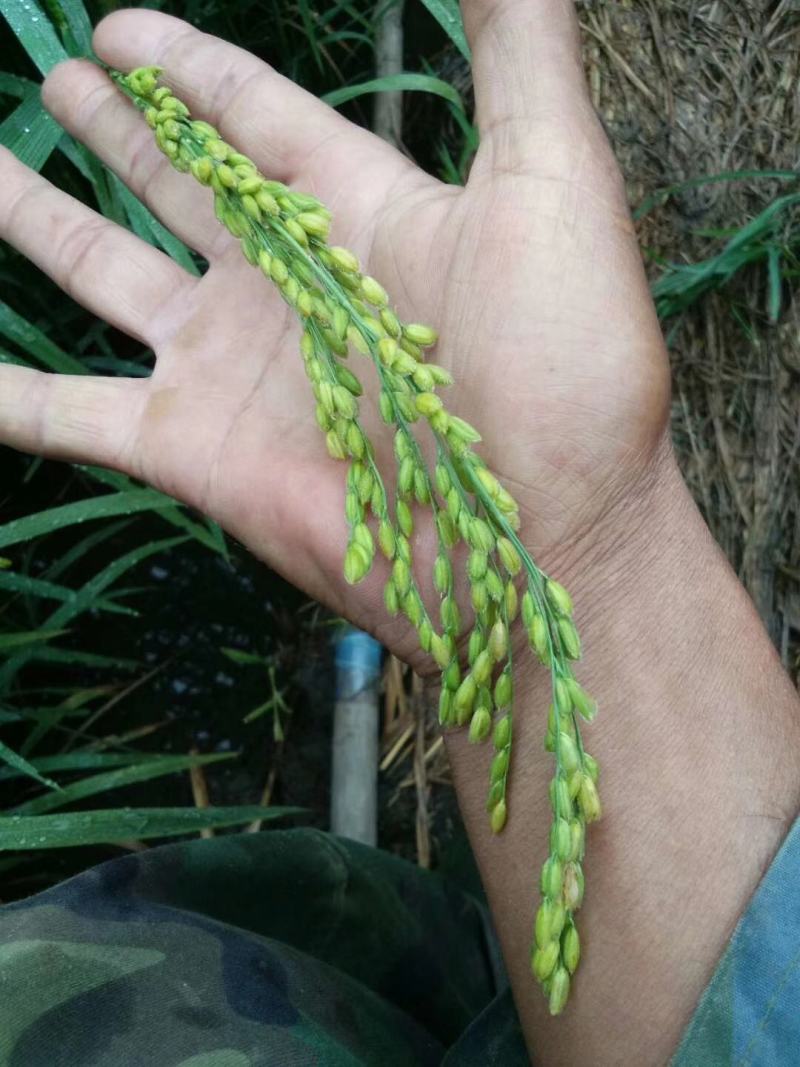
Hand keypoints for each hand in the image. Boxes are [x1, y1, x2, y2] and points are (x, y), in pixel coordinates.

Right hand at [0, 2, 668, 670]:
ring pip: (102, 274)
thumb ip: (520, 54)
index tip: (120, 23)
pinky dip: (16, 398)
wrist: (538, 543)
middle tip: (57, 73)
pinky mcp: (192, 449)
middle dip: (116, 130)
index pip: (255, 115)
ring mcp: (230, 366)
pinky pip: (75, 414)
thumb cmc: (562, 369)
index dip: (189, 67)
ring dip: (36, 224)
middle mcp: (284, 283)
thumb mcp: (552, 183)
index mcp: (357, 211)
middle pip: (174, 183)